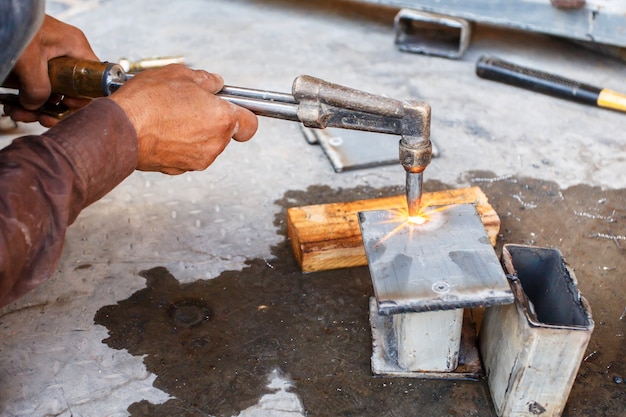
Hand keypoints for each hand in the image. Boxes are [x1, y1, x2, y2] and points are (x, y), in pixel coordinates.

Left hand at [3, 15, 97, 126]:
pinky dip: (26, 99)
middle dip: (53, 109)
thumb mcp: (29, 62)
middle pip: (70, 91)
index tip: (64, 107)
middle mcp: (67, 54)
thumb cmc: (13, 25)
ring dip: (36, 108)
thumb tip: (35, 107)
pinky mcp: (35, 63)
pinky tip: (15, 106)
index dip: (82, 99)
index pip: (93, 81)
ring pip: (51, 92)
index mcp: (76, 48)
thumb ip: (37, 89)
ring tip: (19, 113)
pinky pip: (37, 86)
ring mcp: (50, 59)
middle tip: (40, 119)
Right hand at [110, 64, 257, 174]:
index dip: (243, 114)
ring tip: (170, 116)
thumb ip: (205, 80)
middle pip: (224, 133)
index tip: (233, 108)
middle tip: (190, 105)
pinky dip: (178, 145)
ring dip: (194, 132)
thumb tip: (215, 83)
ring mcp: (198, 159)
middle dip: (211, 120)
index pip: (250, 124)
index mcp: (222, 119)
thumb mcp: (180, 75)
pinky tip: (162, 131)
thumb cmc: (148, 101)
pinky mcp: (180, 169)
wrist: (120, 130)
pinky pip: (186, 154)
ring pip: (204, 144)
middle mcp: (215, 143)